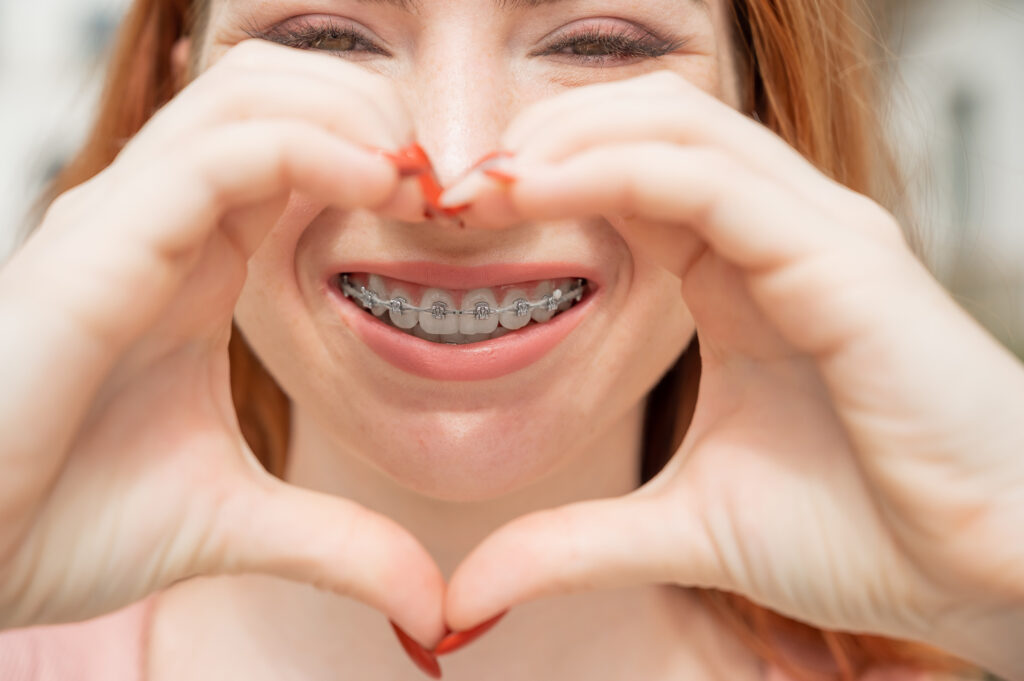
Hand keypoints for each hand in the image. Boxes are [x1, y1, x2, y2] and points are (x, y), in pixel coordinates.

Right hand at [0, 39, 445, 646]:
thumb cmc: (62, 523)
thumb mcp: (234, 522)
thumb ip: (336, 543)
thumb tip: (430, 603)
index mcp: (199, 261)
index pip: (294, 146)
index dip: (380, 156)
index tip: (452, 210)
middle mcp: (164, 222)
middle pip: (277, 90)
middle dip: (376, 113)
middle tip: (450, 185)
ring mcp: (129, 220)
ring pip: (250, 95)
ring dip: (354, 117)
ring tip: (421, 181)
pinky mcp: (102, 243)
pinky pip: (220, 152)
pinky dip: (311, 148)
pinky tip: (377, 185)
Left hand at [441, 71, 1023, 676]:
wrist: (988, 574)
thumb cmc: (866, 534)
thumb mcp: (683, 530)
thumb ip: (572, 546)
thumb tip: (468, 595)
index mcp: (739, 273)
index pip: (628, 173)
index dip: (537, 179)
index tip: (454, 218)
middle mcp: (779, 233)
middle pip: (645, 122)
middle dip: (538, 141)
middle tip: (449, 192)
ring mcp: (816, 233)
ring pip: (676, 126)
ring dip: (564, 140)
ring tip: (481, 186)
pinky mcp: (844, 258)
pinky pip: (711, 180)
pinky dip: (614, 169)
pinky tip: (536, 193)